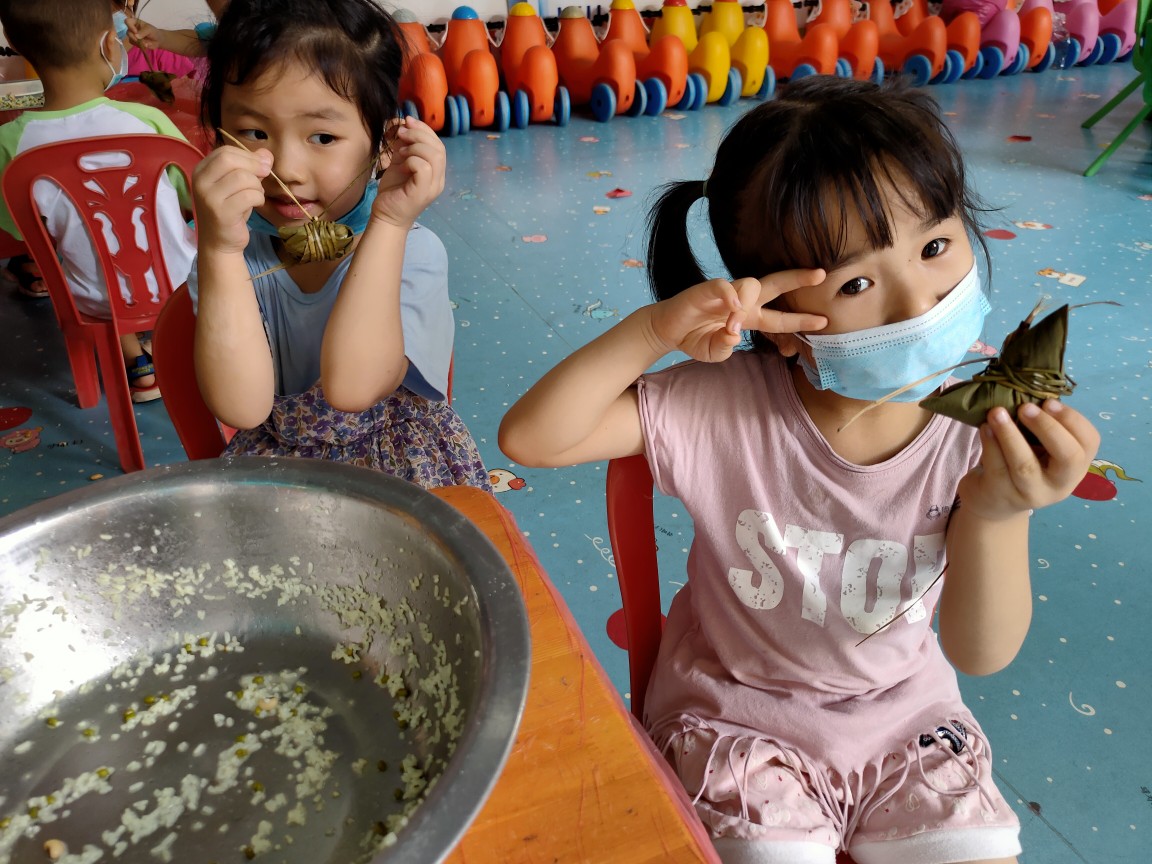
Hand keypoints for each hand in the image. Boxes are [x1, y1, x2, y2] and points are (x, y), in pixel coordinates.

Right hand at [126, 17, 159, 49]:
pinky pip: (134, 44)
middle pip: (128, 32)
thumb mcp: (149, 30)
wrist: (157, 40)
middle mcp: (132, 28)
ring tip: (146, 43)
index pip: (127, 21)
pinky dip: (139, 45)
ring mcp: (133, 35)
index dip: (130, 26)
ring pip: (131, 39)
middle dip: (134, 37)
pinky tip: (145, 45)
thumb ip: (143, 32)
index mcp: (135, 22)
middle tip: (140, 40)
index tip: (135, 31)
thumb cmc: (153, 32)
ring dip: (138, 42)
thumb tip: (136, 36)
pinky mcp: (134, 42)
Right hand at [192, 145, 273, 253]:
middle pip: (230, 159)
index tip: (261, 166)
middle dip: (253, 166)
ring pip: (242, 178)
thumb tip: (267, 154)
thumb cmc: (231, 210)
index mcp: (201, 170)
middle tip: (264, 177)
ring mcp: (208, 197)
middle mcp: (200, 181)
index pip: (225, 151)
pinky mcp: (221, 212)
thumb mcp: (240, 185)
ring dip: (257, 186)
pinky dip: (258, 198)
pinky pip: (248, 196)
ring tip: (256, 196)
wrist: (220, 242)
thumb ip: (251, 166)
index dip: (247, 156)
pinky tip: (256, 204)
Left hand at [370, 117, 445, 228]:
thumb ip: (406, 147)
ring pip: (434, 156)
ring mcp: (433, 187)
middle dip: (419, 134)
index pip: (439, 145)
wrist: (386, 216)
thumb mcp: (400, 163)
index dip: (424, 129)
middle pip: (439, 148)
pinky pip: (424, 167)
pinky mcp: (422, 192)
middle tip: (401, 133)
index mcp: (436, 172)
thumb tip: (405, 125)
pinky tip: (400, 164)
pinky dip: (411, 160)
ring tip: (400, 151)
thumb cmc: (393, 192)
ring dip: (415, 146)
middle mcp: (439, 180)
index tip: (407, 121)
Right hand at [647, 270, 827, 362]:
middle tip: (821, 274)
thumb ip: (725, 348)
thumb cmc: (694, 338)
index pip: (780, 317)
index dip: (800, 319)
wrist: (667, 330)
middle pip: (776, 285)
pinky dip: (730, 295)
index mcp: (749, 317)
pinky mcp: (707, 289)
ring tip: (732, 325)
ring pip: (751, 285)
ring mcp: (726, 293)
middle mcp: (743, 302)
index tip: (823, 321)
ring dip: (748, 305)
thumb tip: (732, 335)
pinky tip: (731, 309)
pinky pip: (724, 286)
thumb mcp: (715, 353)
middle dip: (798, 279)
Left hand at [958, 400, 1100, 521]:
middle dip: (1048, 428)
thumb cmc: (1022, 462)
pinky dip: (989, 444)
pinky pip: (996, 467)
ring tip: (996, 412)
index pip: (1089, 442)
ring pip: (1025, 464)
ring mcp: (1030, 493)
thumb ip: (1043, 427)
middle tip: (1025, 406)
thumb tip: (1030, 392)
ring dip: (1010, 434)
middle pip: (1067, 457)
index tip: (1049, 402)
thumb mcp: (1040, 448)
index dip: (1072, 420)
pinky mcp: (1001, 494)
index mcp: (1076, 467)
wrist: (993, 500)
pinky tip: (984, 428)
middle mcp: (1059, 484)